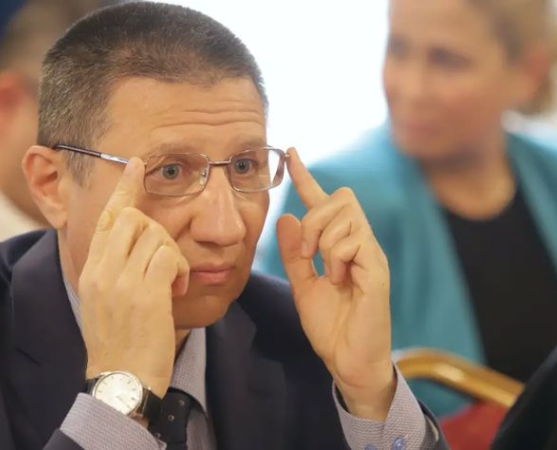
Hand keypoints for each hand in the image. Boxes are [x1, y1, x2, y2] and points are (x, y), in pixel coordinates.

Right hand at [80, 158, 189, 399]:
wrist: (120, 384)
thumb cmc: (119, 345)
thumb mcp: (103, 302)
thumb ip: (113, 270)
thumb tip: (131, 243)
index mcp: (91, 271)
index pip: (105, 217)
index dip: (123, 189)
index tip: (136, 165)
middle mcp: (101, 271)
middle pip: (132, 217)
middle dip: (157, 229)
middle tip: (166, 260)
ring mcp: (122, 282)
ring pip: (155, 234)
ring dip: (172, 254)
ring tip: (172, 283)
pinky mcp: (145, 296)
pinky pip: (170, 256)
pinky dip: (181, 270)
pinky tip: (177, 291)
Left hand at [276, 148, 394, 420]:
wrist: (348, 360)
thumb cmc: (331, 325)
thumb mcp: (302, 285)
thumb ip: (294, 254)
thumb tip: (286, 217)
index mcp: (339, 244)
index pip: (323, 200)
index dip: (305, 175)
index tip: (289, 151)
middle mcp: (359, 242)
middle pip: (341, 196)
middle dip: (315, 217)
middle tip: (308, 252)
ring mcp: (371, 254)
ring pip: (345, 217)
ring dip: (324, 243)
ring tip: (328, 273)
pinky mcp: (377, 270)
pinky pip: (354, 241)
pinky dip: (336, 259)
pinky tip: (339, 280)